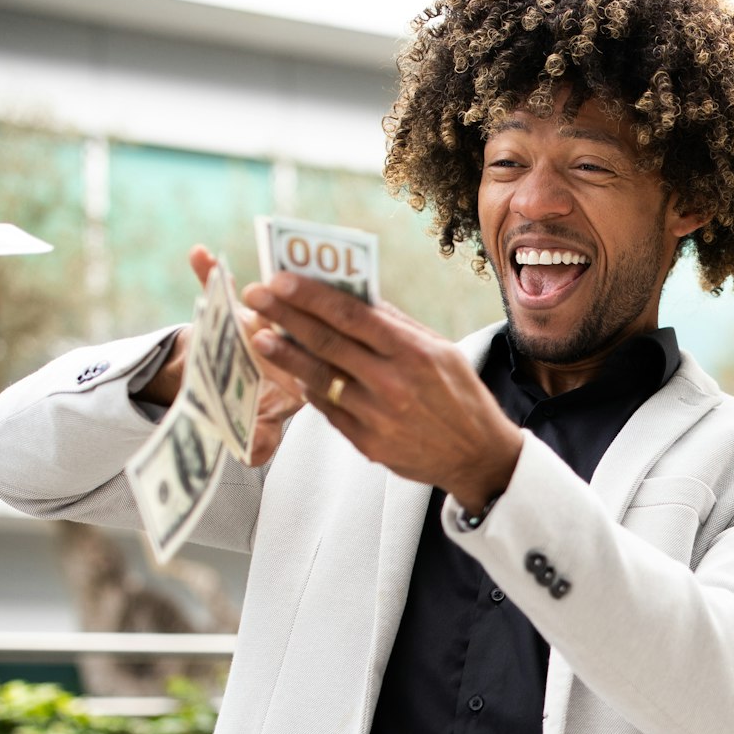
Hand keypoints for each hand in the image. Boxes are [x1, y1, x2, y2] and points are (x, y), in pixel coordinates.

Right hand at [138, 246, 305, 465]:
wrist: (217, 382)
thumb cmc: (245, 404)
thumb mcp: (252, 427)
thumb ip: (257, 441)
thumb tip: (256, 451)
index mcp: (302, 369)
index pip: (306, 365)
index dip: (297, 365)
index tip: (283, 365)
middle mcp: (287, 339)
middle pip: (289, 324)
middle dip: (275, 318)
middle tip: (259, 312)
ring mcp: (262, 319)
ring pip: (264, 300)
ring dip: (251, 290)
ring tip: (233, 283)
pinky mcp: (231, 306)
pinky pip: (221, 286)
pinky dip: (210, 272)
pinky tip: (199, 255)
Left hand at [241, 273, 521, 511]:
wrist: (477, 455)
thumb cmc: (460, 395)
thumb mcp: (441, 350)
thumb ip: (397, 325)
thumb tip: (354, 295)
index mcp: (412, 352)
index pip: (350, 314)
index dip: (310, 295)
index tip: (280, 279)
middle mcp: (391, 383)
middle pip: (326, 341)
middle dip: (285, 315)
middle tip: (256, 295)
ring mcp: (376, 416)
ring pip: (318, 377)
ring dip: (284, 353)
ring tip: (260, 335)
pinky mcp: (366, 443)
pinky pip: (327, 408)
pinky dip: (307, 386)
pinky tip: (292, 370)